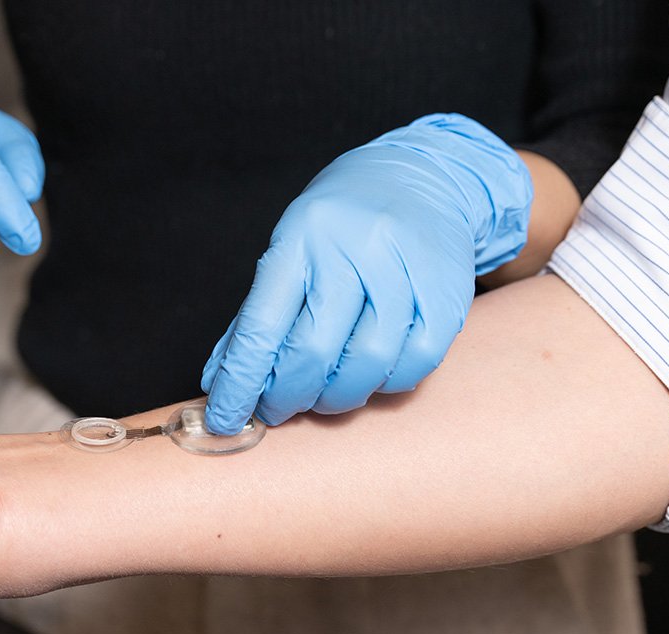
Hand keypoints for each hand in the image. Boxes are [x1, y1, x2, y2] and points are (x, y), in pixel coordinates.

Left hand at [199, 114, 531, 433]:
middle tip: (279, 409)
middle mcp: (354, 248)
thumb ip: (258, 317)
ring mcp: (405, 269)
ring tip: (325, 394)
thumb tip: (221, 382)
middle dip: (288, 395)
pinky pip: (414, 364)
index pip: (262, 324)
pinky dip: (386, 384)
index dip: (240, 382)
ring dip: (338, 398)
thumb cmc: (342, 227)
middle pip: (315, 350)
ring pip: (368, 364)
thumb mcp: (290, 251)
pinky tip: (371, 375)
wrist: (423, 177)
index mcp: (301, 238)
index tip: (225, 419)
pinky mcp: (447, 292)